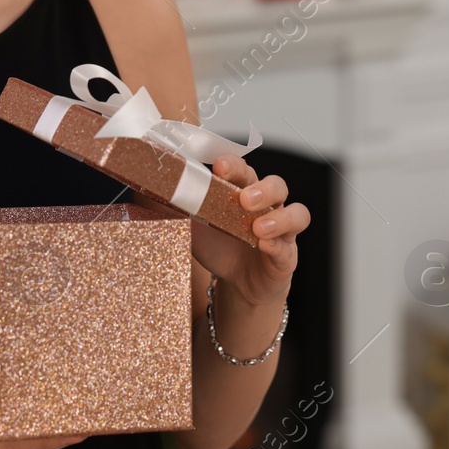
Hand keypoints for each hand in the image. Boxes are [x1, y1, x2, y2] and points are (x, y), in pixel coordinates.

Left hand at [193, 155, 309, 307]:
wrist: (237, 283)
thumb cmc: (220, 246)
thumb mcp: (193, 227)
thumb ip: (180, 209)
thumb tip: (152, 191)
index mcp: (244, 192)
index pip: (244, 171)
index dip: (234, 165)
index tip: (219, 166)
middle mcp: (268, 207)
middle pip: (277, 186)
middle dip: (261, 189)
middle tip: (244, 198)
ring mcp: (281, 230)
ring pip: (296, 212)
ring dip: (277, 216)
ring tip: (257, 226)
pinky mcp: (286, 254)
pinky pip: (289, 245)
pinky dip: (278, 243)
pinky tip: (264, 244)